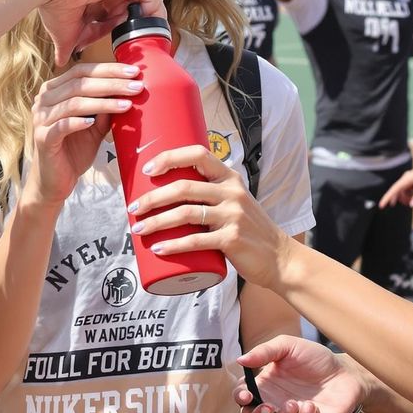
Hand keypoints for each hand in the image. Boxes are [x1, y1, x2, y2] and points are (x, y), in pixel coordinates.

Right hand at [22, 62, 143, 208]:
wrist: (56, 181)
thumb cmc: (75, 150)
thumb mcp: (95, 126)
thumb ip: (105, 108)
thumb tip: (127, 88)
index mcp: (54, 90)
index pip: (82, 71)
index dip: (108, 69)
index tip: (134, 72)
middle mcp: (44, 100)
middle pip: (79, 83)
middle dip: (111, 83)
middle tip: (136, 86)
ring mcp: (41, 119)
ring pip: (73, 102)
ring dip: (103, 102)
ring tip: (126, 105)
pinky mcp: (42, 138)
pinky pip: (61, 126)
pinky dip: (78, 122)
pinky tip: (94, 122)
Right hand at [36, 0, 164, 66]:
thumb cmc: (55, 9)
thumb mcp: (68, 34)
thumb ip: (69, 47)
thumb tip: (59, 63)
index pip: (118, 18)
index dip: (124, 35)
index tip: (131, 53)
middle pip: (135, 11)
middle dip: (141, 32)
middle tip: (147, 53)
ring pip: (146, 4)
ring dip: (151, 25)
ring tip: (153, 46)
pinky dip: (156, 15)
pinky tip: (154, 33)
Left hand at [125, 144, 290, 287]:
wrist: (279, 258)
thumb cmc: (248, 230)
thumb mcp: (234, 202)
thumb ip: (209, 194)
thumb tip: (166, 191)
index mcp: (230, 178)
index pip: (198, 154)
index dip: (170, 158)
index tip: (148, 169)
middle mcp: (232, 192)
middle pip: (184, 186)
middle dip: (152, 197)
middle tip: (133, 208)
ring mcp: (233, 216)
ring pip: (185, 213)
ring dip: (156, 221)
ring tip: (138, 229)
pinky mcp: (232, 240)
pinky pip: (196, 241)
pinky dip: (174, 245)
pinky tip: (159, 249)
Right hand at [233, 335, 364, 412]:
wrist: (345, 368)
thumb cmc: (314, 357)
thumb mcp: (287, 346)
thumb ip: (264, 352)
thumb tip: (240, 360)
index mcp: (268, 387)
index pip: (246, 399)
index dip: (242, 400)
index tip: (247, 396)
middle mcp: (279, 405)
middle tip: (270, 407)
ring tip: (305, 404)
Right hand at [380, 160, 412, 208]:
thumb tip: (412, 204)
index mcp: (407, 179)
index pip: (394, 190)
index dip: (387, 198)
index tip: (381, 206)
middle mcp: (406, 178)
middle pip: (397, 191)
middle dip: (398, 199)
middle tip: (397, 205)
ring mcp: (409, 179)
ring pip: (403, 192)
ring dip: (407, 198)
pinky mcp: (412, 180)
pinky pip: (408, 190)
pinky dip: (411, 195)